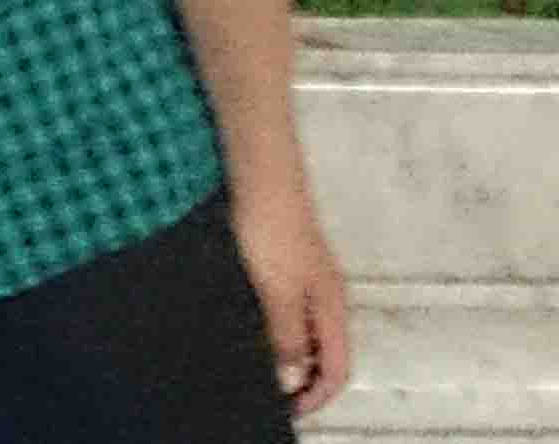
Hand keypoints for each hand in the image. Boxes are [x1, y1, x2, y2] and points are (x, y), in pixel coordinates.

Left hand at [231, 185, 352, 413]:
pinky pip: (286, 311)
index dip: (316, 396)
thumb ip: (288, 335)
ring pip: (305, 333)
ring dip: (288, 356)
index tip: (287, 411)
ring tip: (256, 369)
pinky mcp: (284, 263)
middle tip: (270, 397)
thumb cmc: (270, 227)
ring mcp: (306, 279)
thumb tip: (293, 378)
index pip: (337, 369)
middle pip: (325, 354)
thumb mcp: (277, 290)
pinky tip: (248, 329)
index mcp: (332, 307)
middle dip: (303, 381)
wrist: (259, 175)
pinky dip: (274, 330)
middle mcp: (325, 297)